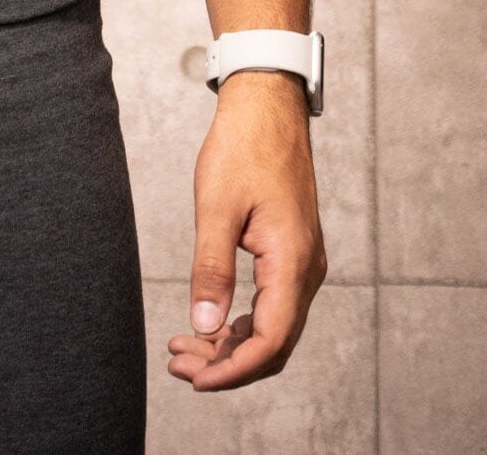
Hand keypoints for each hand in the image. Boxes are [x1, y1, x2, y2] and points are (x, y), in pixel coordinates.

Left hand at [167, 68, 327, 389]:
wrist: (268, 105)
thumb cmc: (243, 147)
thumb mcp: (217, 206)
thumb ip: (211, 268)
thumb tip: (203, 326)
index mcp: (293, 261)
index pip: (271, 341)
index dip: (234, 370)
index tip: (196, 380)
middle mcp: (306, 269)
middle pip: (273, 342)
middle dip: (227, 364)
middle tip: (179, 367)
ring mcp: (302, 262)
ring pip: (273, 326)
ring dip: (231, 345)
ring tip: (184, 351)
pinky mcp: (292, 252)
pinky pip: (272, 305)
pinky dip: (241, 322)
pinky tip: (209, 324)